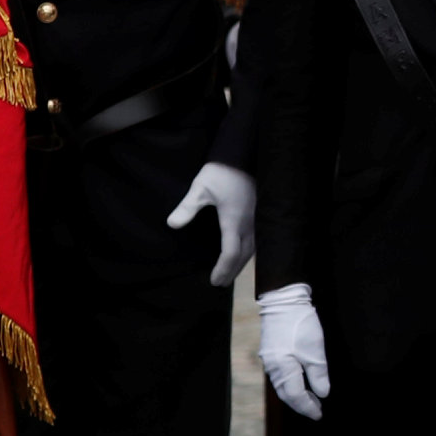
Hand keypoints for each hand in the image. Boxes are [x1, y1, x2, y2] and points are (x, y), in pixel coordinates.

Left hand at [164, 163, 256, 287]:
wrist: (245, 152)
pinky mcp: (263, 212)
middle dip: (232, 270)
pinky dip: (250, 251)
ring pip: (254, 248)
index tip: (214, 281)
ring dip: (242, 262)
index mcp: (234, 220)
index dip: (223, 269)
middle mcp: (250, 223)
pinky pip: (259, 239)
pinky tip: (245, 252)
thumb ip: (187, 207)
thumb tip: (171, 224)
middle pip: (244, 255)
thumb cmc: (222, 171)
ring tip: (232, 271)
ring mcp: (259, 218)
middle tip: (220, 283)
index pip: (231, 252)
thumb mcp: (200, 188)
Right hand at [255, 282, 328, 418]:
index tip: (319, 414)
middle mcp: (273, 368)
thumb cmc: (301, 325)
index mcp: (283, 368)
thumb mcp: (315, 351)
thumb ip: (318, 375)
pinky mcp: (270, 352)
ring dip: (295, 395)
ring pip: (282, 385)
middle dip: (300, 404)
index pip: (295, 396)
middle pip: (286, 394)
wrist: (283, 301)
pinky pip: (280, 376)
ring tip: (310, 399)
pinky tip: (300, 383)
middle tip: (316, 410)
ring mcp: (269, 360)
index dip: (307, 407)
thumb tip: (322, 393)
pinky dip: (290, 384)